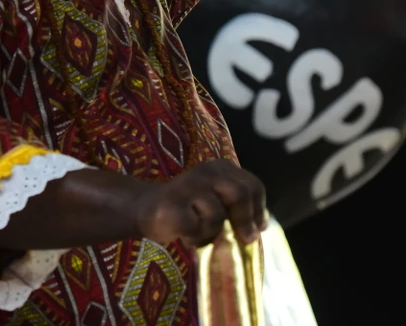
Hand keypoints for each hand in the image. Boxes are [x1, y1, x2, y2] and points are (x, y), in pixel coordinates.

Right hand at [134, 159, 266, 249]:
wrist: (144, 207)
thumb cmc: (187, 206)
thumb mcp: (215, 196)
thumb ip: (237, 202)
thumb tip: (260, 226)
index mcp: (219, 167)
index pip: (252, 184)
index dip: (259, 208)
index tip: (258, 227)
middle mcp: (204, 172)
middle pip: (240, 194)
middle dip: (245, 220)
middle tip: (245, 239)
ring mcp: (187, 187)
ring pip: (218, 215)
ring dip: (213, 232)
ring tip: (202, 233)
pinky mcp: (171, 206)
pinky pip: (196, 228)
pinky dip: (195, 238)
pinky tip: (186, 236)